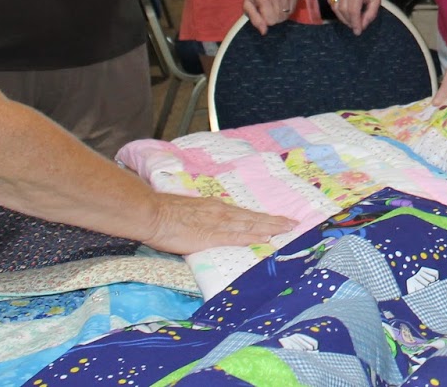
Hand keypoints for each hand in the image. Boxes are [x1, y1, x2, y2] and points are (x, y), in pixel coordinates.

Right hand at [142, 192, 295, 254]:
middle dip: (274, 221)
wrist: (152, 212)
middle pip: (252, 218)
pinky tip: (263, 238)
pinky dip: (250, 237)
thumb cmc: (166, 213)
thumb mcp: (192, 211)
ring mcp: (216, 223)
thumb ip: (205, 218)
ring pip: (249, 225)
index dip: (263, 218)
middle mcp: (221, 212)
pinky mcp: (209, 235)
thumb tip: (214, 224)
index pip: (245, 214)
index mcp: (216, 208)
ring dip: (269, 227)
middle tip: (293, 224)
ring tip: (286, 229)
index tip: (279, 220)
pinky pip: (234, 237)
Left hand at [241, 0, 297, 31]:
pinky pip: (293, 8)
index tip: (263, 15)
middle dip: (274, 18)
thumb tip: (264, 32)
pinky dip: (287, 9)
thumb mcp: (248, 5)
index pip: (271, 21)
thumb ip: (255, 19)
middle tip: (269, 11)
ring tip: (275, 6)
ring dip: (281, 14)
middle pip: (280, 18)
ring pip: (287, 14)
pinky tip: (281, 3)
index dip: (266, 21)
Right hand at [325, 0, 382, 30]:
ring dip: (342, 16)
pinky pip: (330, 1)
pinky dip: (337, 8)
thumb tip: (360, 27)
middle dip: (349, 21)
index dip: (355, 23)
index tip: (357, 31)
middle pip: (343, 10)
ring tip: (350, 18)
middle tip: (355, 25)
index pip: (353, 10)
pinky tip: (345, 7)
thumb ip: (370, 14)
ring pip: (335, 7)